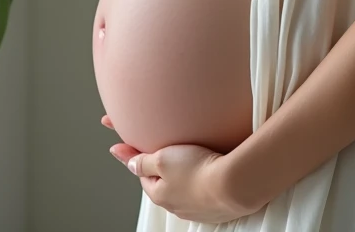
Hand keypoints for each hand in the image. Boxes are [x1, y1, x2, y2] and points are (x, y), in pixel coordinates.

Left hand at [103, 115, 250, 222]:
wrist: (234, 184)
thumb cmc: (198, 170)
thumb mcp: (163, 159)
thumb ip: (144, 161)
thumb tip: (129, 163)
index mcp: (159, 194)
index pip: (141, 174)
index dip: (134, 157)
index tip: (120, 145)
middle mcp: (175, 205)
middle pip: (162, 181)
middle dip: (161, 167)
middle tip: (166, 149)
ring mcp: (196, 208)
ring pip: (182, 187)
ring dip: (182, 174)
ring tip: (190, 156)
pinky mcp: (215, 206)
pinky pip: (201, 191)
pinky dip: (200, 180)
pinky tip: (207, 168)